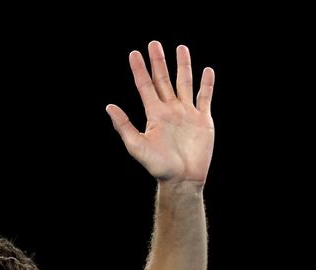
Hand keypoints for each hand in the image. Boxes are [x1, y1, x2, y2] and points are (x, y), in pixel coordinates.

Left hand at [106, 41, 214, 184]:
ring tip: (180, 48)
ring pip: (184, 83)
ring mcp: (187, 113)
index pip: (146, 86)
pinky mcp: (203, 119)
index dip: (139, 70)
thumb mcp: (137, 146)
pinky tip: (207, 71)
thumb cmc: (158, 166)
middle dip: (159, 62)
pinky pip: (205, 97)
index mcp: (154, 114)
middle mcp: (170, 110)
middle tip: (154, 43)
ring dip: (183, 66)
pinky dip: (206, 84)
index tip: (134, 53)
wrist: (182, 179)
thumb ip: (124, 125)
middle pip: (164, 80)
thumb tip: (108, 106)